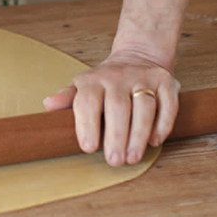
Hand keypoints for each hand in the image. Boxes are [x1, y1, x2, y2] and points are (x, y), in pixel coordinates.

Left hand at [43, 52, 179, 166]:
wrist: (137, 56)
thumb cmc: (105, 82)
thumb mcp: (82, 86)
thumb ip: (67, 98)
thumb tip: (49, 105)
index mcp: (94, 80)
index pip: (88, 101)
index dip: (87, 125)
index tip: (88, 148)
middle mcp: (119, 77)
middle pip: (118, 107)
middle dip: (116, 136)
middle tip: (114, 160)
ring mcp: (144, 78)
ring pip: (144, 107)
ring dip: (139, 134)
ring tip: (133, 157)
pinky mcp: (166, 82)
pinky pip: (167, 104)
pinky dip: (163, 124)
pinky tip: (155, 141)